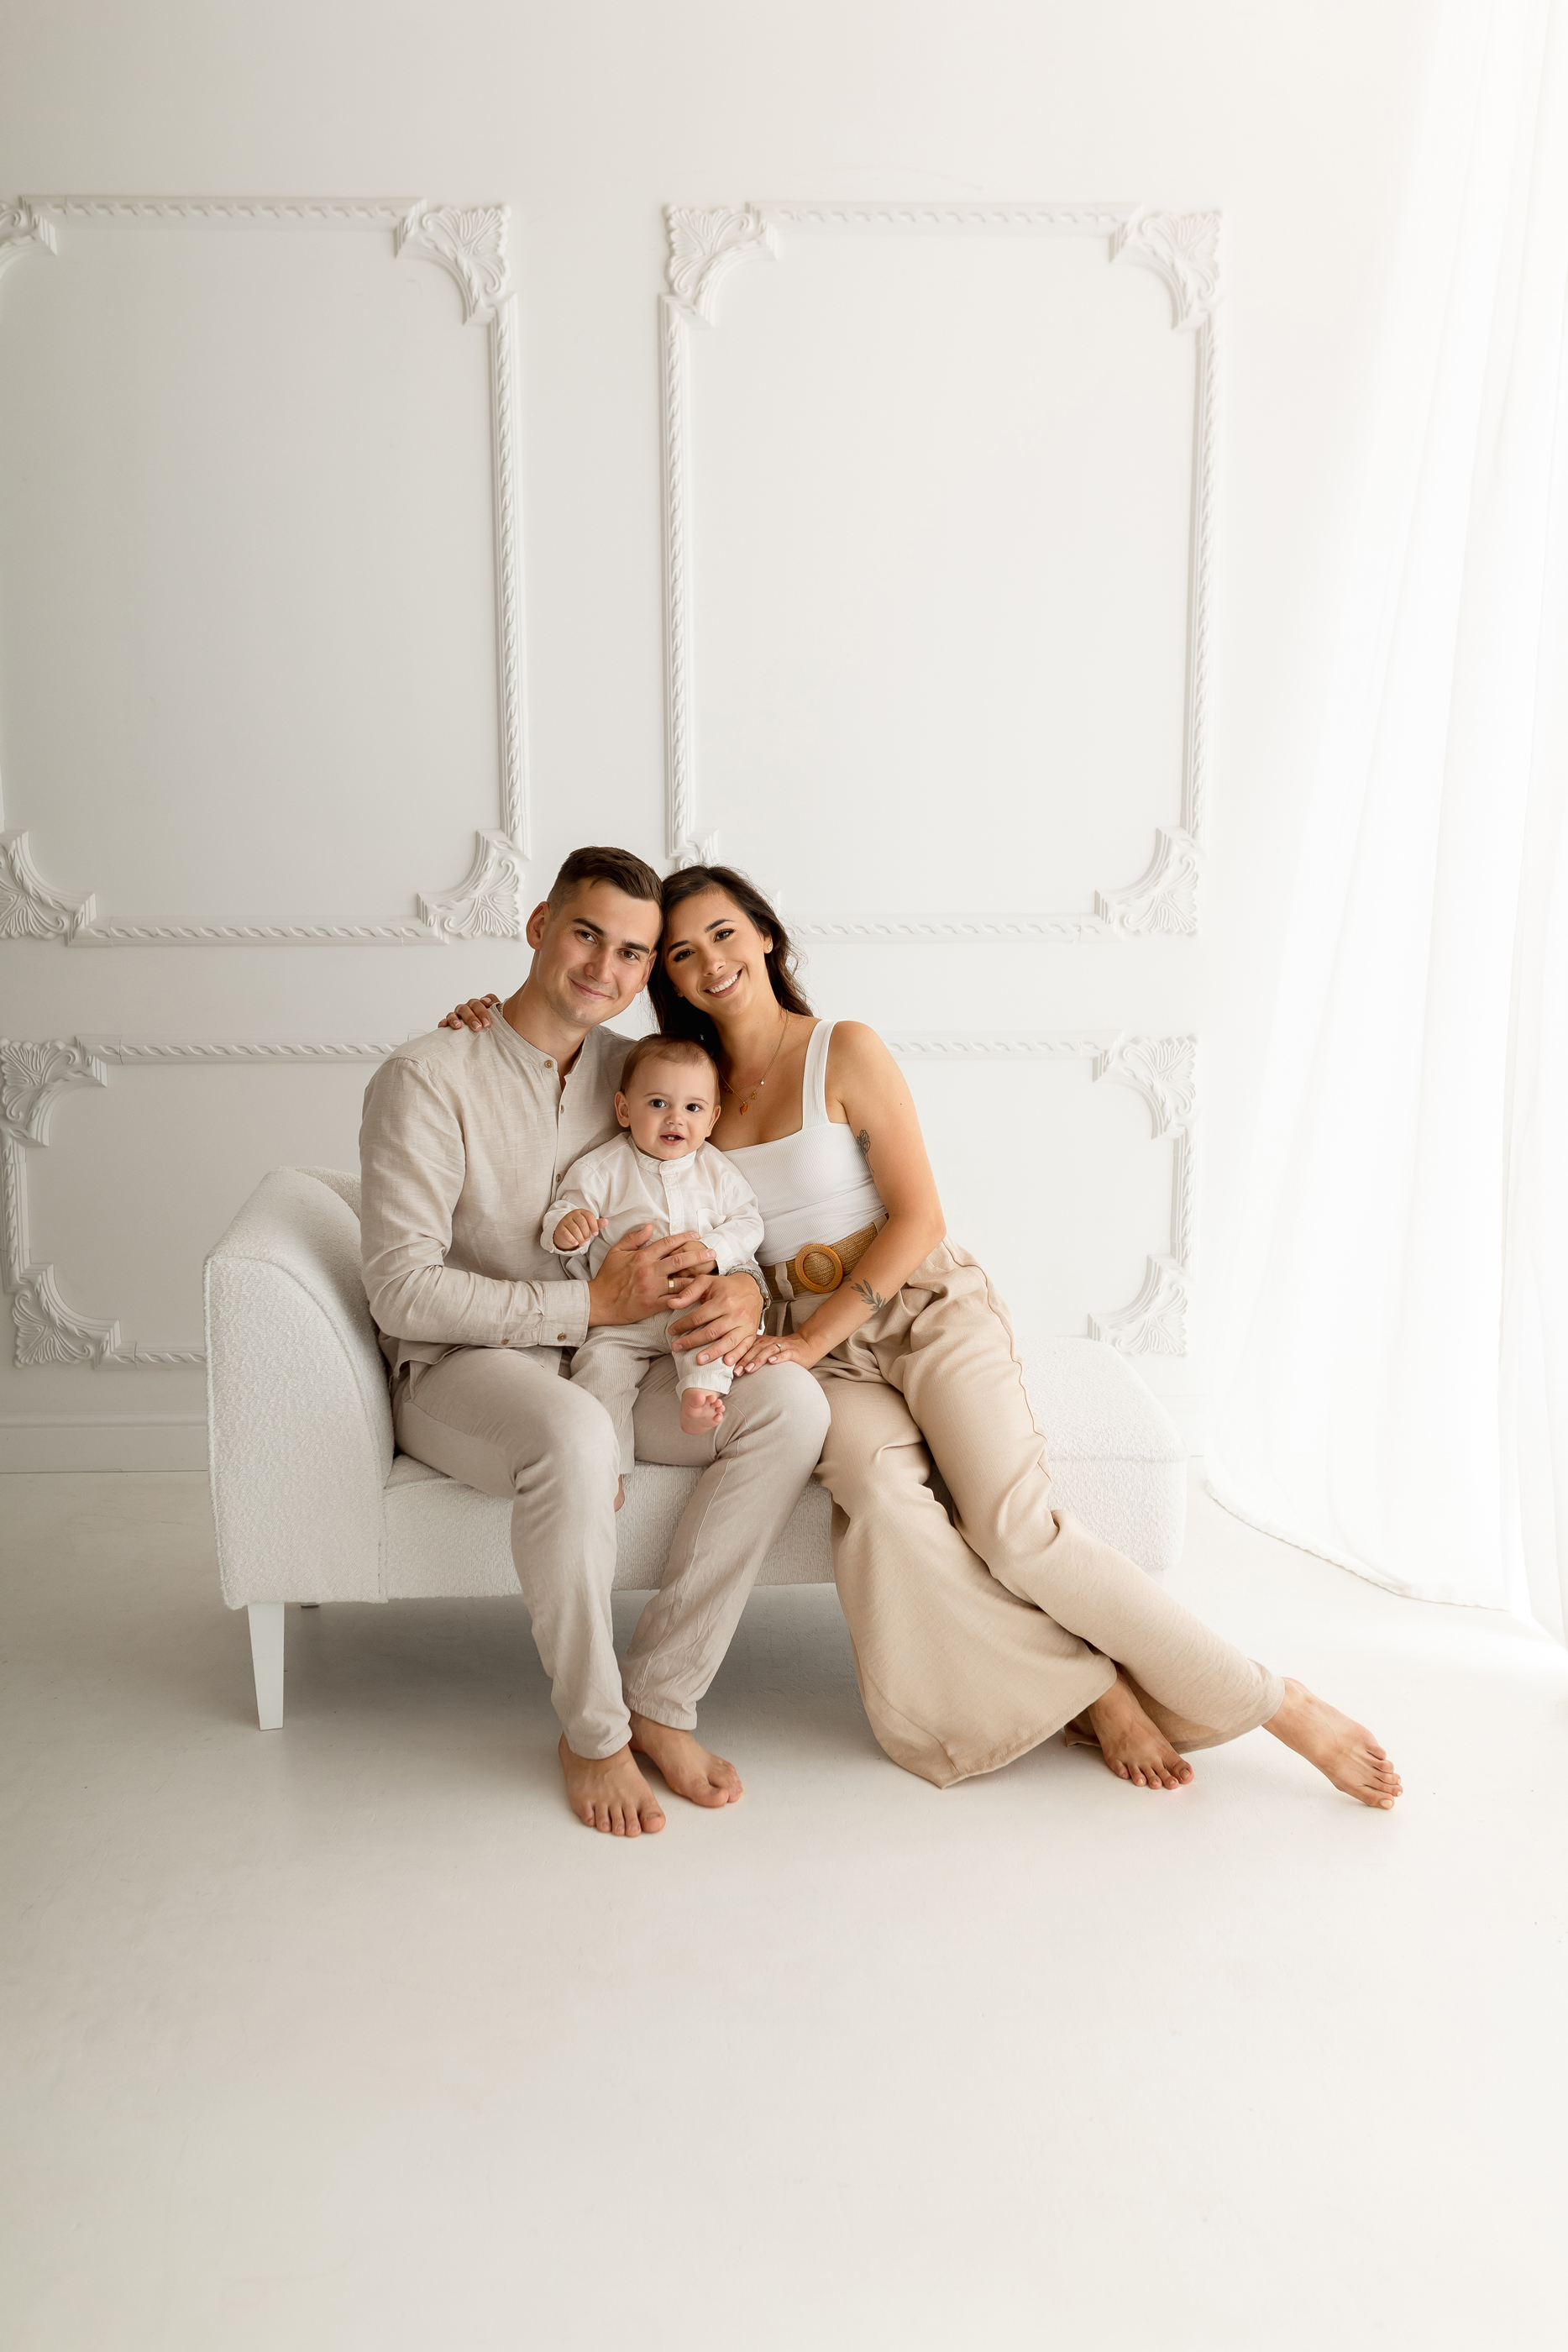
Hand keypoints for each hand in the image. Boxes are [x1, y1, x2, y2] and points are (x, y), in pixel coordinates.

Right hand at [440, 994, 500, 1031]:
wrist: (482, 1043)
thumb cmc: (489, 1031)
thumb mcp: (497, 1023)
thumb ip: (498, 1011)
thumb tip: (495, 1004)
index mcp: (481, 1007)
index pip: (483, 1001)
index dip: (485, 1007)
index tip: (489, 1022)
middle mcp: (469, 1009)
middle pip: (469, 1006)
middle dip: (473, 1016)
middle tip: (479, 1027)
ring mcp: (458, 1016)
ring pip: (455, 1012)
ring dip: (456, 1018)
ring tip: (459, 1026)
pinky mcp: (448, 1024)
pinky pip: (444, 1022)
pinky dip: (443, 1022)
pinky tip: (444, 1026)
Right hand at [553, 1209, 604, 1252]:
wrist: (565, 1232)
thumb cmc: (580, 1228)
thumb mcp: (589, 1225)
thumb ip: (597, 1224)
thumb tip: (606, 1222)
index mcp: (582, 1212)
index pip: (589, 1216)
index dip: (594, 1225)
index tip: (595, 1234)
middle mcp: (573, 1214)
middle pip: (582, 1222)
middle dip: (586, 1232)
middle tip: (587, 1239)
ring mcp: (566, 1220)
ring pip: (574, 1228)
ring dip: (580, 1237)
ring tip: (583, 1243)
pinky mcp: (560, 1227)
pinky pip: (566, 1233)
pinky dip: (572, 1239)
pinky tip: (576, 1243)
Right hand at [587, 1227, 713, 1327]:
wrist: (599, 1301)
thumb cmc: (607, 1277)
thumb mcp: (616, 1252)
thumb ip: (633, 1238)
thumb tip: (650, 1227)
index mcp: (642, 1257)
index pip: (668, 1243)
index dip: (684, 1237)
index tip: (696, 1235)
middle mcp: (650, 1271)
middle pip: (680, 1260)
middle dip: (699, 1255)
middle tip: (713, 1252)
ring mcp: (653, 1288)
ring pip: (681, 1281)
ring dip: (697, 1277)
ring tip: (711, 1274)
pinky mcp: (654, 1304)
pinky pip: (675, 1300)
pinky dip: (688, 1296)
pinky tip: (699, 1294)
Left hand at [667, 1270, 768, 1367]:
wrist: (752, 1287)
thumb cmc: (725, 1286)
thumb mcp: (707, 1282)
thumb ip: (689, 1292)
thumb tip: (671, 1303)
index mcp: (723, 1300)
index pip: (699, 1317)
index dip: (683, 1325)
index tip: (671, 1331)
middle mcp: (736, 1314)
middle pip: (712, 1332)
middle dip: (692, 1341)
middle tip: (676, 1348)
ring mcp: (745, 1324)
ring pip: (728, 1342)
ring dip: (713, 1353)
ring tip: (698, 1360)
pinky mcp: (752, 1332)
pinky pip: (745, 1346)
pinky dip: (736, 1356)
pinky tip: (727, 1363)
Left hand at [733, 1329, 823, 1375]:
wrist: (806, 1344)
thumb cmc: (783, 1351)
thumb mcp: (766, 1350)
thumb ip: (753, 1355)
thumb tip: (734, 1367)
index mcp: (762, 1341)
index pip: (747, 1347)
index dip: (737, 1356)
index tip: (727, 1365)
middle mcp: (770, 1342)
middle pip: (755, 1349)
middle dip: (744, 1360)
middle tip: (736, 1371)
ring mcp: (782, 1346)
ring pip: (767, 1351)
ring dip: (758, 1360)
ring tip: (749, 1369)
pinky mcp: (793, 1351)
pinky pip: (785, 1353)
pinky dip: (778, 1357)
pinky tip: (772, 1362)